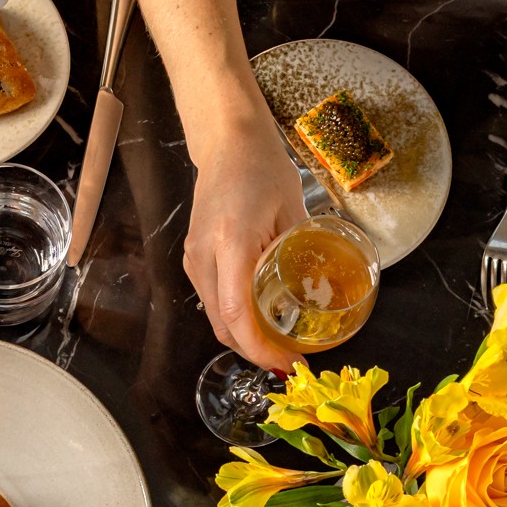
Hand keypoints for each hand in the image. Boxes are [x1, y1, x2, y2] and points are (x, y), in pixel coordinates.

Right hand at [185, 123, 306, 374]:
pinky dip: (235, 319)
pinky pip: (214, 301)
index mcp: (230, 242)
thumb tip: (312, 297)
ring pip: (216, 317)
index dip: (261, 347)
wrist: (226, 143)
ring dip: (245, 337)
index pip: (236, 313)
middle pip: (223, 325)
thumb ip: (296, 255)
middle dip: (255, 350)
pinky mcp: (194, 260)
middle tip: (290, 360)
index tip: (288, 363)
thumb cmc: (262, 168)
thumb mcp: (291, 210)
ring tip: (279, 343)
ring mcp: (193, 260)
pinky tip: (261, 319)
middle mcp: (203, 257)